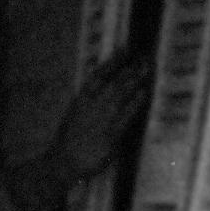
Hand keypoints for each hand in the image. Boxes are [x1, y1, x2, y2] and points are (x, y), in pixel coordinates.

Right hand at [48, 46, 151, 189]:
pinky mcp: (110, 134)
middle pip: (114, 83)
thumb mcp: (75, 114)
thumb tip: (101, 89)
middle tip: (144, 58)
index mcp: (81, 99)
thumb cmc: (69, 139)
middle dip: (130, 69)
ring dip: (135, 81)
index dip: (112, 61)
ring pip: (121, 95)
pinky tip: (143, 93)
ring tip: (146, 70)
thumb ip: (88, 102)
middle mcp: (91, 106)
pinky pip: (125, 115)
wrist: (63, 161)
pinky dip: (135, 103)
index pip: (98, 74)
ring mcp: (101, 120)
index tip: (124, 49)